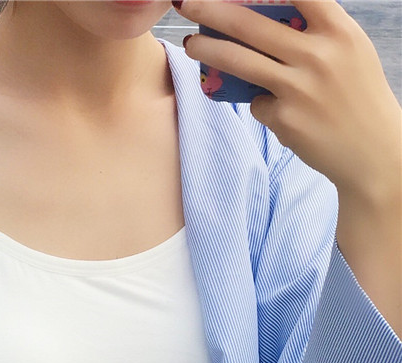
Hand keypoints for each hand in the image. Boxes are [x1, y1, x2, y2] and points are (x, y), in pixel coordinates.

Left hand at [172, 0, 400, 199]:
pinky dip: (261, 104)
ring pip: (239, 61)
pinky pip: (256, 103)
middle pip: (251, 25)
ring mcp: (298, 87)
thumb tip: (264, 18)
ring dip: (208, 50)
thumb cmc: (356, 95)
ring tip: (192, 45)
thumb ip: (315, 33)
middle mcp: (318, 55)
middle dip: (213, 11)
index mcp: (338, 31)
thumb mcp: (349, 51)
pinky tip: (283, 112)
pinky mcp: (284, 118)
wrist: (371, 149)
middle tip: (189, 4)